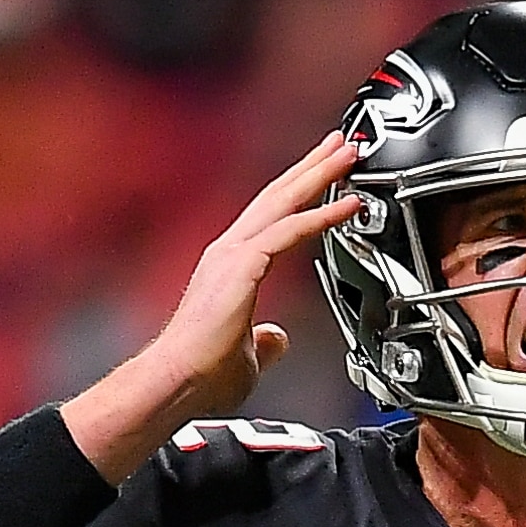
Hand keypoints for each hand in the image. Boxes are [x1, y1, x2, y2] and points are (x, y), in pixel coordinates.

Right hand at [67, 133, 363, 474]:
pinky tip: (347, 204)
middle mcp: (230, 251)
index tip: (325, 176)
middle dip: (312, 167)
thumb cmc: (201, 376)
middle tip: (340, 143)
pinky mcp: (242, 265)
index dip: (301, 193)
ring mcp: (233, 254)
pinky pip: (288, 231)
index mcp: (230, 266)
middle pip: (278, 195)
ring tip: (348, 154)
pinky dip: (321, 215)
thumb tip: (278, 338)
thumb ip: (264, 341)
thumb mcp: (247, 356)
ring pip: (284, 201)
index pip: (272, 218)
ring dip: (319, 175)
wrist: (177, 383)